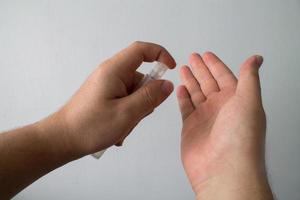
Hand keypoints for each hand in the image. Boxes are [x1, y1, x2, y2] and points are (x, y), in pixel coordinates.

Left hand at [42, 41, 175, 157]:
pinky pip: (125, 100)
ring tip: (122, 127)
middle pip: (140, 76)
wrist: (62, 140)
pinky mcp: (104, 96)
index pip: (141, 50)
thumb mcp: (126, 113)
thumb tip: (167, 84)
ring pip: (134, 92)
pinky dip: (127, 114)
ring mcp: (107, 85)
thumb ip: (150, 97)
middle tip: (136, 116)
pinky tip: (117, 129)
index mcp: (114, 70)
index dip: (160, 54)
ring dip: (135, 110)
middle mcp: (110, 74)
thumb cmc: (90, 126)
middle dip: (146, 97)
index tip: (171, 69)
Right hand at [176, 52, 272, 198]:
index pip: (224, 76)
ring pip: (196, 94)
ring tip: (183, 68)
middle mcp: (220, 108)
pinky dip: (182, 97)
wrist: (223, 169)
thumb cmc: (239, 138)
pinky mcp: (191, 127)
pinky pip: (186, 108)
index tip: (207, 54)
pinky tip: (180, 88)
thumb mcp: (249, 101)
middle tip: (192, 57)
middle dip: (200, 69)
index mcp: (235, 100)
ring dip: (190, 81)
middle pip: (208, 83)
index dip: (215, 65)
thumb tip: (256, 59)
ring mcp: (205, 118)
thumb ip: (249, 78)